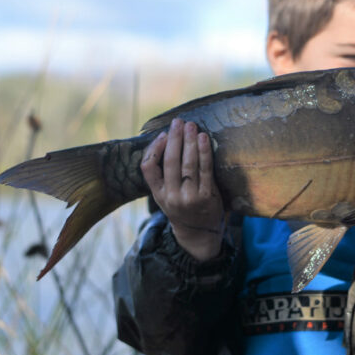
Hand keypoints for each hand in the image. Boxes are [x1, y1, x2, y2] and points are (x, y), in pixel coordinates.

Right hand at [141, 118, 224, 260]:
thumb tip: (166, 141)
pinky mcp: (206, 197)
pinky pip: (205, 170)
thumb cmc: (182, 206)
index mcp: (158, 194)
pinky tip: (203, 139)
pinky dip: (204, 152)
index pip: (148, 168)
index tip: (163, 134)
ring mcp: (189, 197)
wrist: (199, 232)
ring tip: (191, 126)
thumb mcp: (165, 195)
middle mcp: (171, 196)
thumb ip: (163, 175)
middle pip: (170, 162)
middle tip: (179, 122)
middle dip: (175, 139)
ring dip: (190, 142)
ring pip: (188, 164)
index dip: (154, 149)